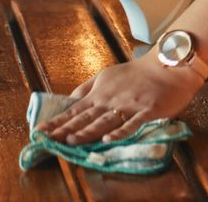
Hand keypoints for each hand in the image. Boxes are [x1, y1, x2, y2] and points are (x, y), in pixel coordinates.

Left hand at [34, 50, 204, 143]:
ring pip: (105, 121)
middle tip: (50, 139)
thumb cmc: (136, 73)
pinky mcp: (147, 111)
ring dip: (88, 131)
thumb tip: (67, 102)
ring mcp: (129, 106)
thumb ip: (86, 89)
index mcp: (99, 94)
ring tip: (72, 140)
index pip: (74, 110)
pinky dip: (121, 132)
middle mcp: (110, 100)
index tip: (40, 131)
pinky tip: (110, 140)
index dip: (58, 121)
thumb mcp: (105, 76)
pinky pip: (132, 124)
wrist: (166, 67)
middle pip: (86, 117)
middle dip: (67, 129)